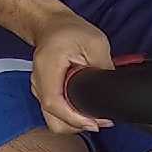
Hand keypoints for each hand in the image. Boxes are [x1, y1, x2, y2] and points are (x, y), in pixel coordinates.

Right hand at [29, 10, 114, 134]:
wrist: (50, 25)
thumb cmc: (69, 30)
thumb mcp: (95, 43)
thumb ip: (103, 67)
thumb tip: (113, 90)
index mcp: (47, 69)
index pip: (55, 104)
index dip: (75, 118)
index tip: (95, 122)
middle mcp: (38, 83)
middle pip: (53, 120)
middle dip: (78, 126)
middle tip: (100, 121)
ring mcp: (38, 90)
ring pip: (54, 120)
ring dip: (75, 123)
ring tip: (95, 117)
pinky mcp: (43, 93)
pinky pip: (54, 113)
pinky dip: (70, 117)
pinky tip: (84, 110)